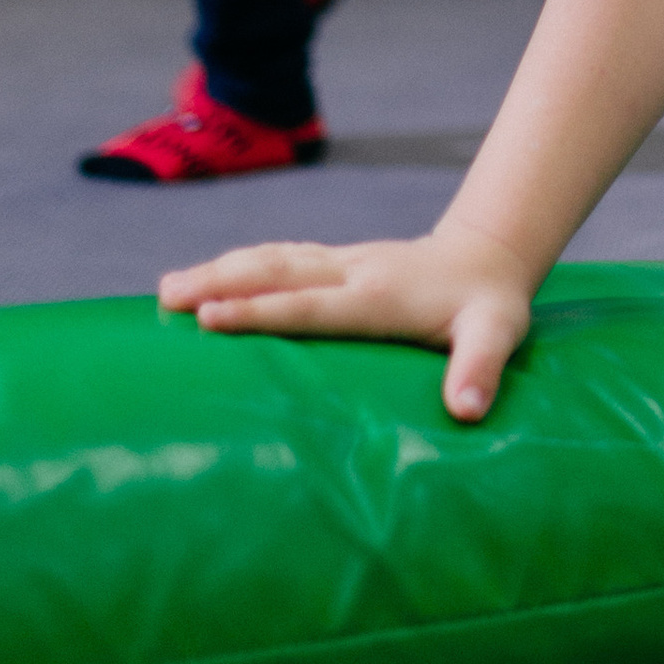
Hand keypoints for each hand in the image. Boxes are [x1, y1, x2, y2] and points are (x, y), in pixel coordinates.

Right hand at [157, 219, 536, 421]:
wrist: (490, 251)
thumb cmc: (490, 304)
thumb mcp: (499, 334)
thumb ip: (481, 369)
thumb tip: (466, 411)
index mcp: (378, 296)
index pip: (310, 304)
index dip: (260, 312)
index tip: (209, 318)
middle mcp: (353, 271)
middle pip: (277, 272)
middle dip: (220, 283)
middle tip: (164, 298)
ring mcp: (344, 262)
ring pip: (273, 260)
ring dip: (220, 270)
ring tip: (166, 289)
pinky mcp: (339, 261)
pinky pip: (282, 259)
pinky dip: (242, 265)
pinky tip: (211, 276)